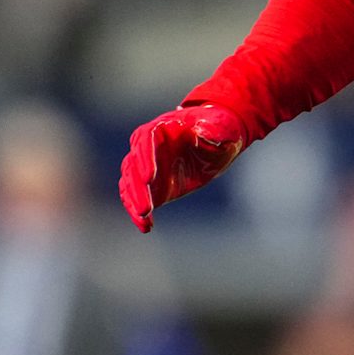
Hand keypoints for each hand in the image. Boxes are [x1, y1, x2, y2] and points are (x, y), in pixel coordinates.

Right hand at [118, 105, 246, 232]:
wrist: (218, 141)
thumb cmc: (220, 129)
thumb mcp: (223, 127)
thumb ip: (214, 130)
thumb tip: (203, 134)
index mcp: (163, 127)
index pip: (145, 139)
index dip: (145, 158)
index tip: (149, 178)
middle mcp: (149, 146)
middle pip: (133, 163)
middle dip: (137, 187)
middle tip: (145, 208)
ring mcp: (148, 166)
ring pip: (130, 181)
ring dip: (134, 200)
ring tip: (143, 218)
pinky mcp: (153, 185)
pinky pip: (137, 197)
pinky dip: (138, 213)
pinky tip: (145, 227)